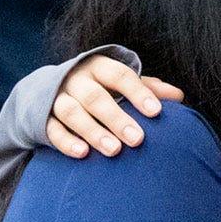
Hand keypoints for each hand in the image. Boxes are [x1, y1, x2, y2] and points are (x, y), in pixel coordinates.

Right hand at [46, 54, 185, 158]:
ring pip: (73, 113)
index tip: (156, 112)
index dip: (138, 92)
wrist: (47, 89)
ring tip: (114, 151)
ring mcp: (56, 98)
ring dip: (93, 132)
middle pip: (96, 97)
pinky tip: (83, 154)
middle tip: (138, 139)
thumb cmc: (99, 87)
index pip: (120, 75)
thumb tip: (178, 97)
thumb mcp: (120, 83)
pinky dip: (67, 142)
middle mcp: (76, 80)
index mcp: (98, 67)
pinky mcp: (42, 118)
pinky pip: (52, 129)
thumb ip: (147, 88)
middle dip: (117, 118)